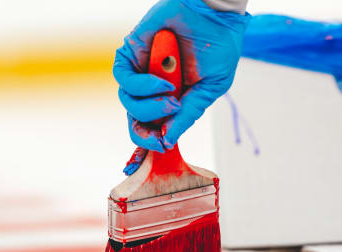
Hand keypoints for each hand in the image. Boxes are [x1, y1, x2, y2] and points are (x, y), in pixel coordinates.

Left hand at [114, 0, 249, 152]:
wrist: (216, 16)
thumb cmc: (218, 49)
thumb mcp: (210, 90)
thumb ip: (189, 114)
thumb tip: (169, 141)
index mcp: (172, 98)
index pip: (152, 126)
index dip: (152, 140)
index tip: (163, 145)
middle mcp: (154, 87)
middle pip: (135, 119)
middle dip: (145, 132)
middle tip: (160, 134)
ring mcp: (142, 70)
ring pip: (128, 102)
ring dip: (150, 107)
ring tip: (172, 98)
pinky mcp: (132, 52)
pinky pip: (123, 78)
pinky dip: (142, 86)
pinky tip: (163, 82)